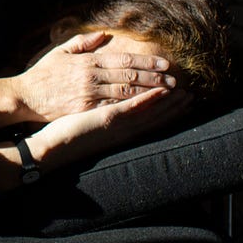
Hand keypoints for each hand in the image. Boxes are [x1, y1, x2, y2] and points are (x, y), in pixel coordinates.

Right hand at [11, 32, 174, 122]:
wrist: (24, 96)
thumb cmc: (43, 73)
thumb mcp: (60, 51)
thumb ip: (83, 42)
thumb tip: (102, 34)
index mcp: (88, 61)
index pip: (124, 59)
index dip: (146, 62)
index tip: (164, 64)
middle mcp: (91, 76)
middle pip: (130, 76)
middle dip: (155, 78)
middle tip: (174, 80)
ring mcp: (88, 94)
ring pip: (126, 93)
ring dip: (149, 93)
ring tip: (168, 94)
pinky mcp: (84, 109)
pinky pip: (113, 108)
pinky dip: (132, 107)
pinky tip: (147, 108)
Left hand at [28, 87, 192, 169]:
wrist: (49, 150)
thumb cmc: (66, 138)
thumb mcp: (89, 126)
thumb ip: (104, 118)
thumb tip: (112, 112)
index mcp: (119, 133)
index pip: (148, 122)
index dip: (166, 113)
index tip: (181, 104)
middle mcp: (122, 133)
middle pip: (155, 120)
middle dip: (175, 109)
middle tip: (193, 98)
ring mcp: (116, 127)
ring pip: (148, 113)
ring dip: (168, 103)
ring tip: (185, 93)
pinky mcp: (106, 120)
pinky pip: (130, 109)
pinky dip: (147, 101)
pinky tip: (160, 92)